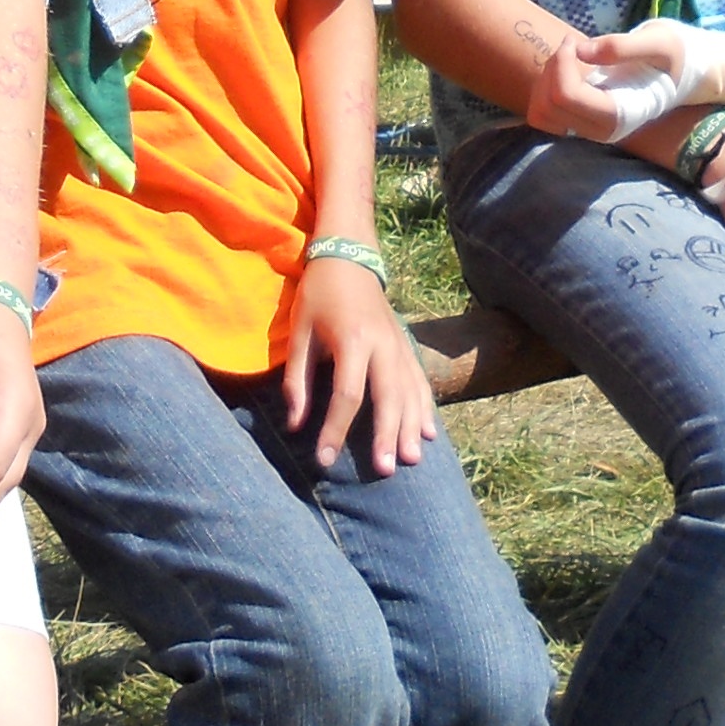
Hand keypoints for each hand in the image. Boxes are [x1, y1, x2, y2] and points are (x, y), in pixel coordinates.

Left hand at [279, 256, 434, 475]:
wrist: (350, 255)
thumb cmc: (318, 294)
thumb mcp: (299, 332)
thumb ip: (297, 379)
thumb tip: (295, 425)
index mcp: (352, 340)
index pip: (347, 394)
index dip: (335, 430)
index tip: (324, 460)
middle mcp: (382, 344)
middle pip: (388, 396)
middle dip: (386, 435)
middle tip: (385, 470)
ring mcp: (400, 345)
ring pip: (410, 392)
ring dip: (411, 427)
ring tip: (412, 459)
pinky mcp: (407, 345)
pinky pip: (421, 381)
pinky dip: (425, 408)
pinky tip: (429, 433)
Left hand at [522, 20, 724, 144]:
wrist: (688, 74)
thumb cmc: (677, 55)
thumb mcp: (659, 41)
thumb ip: (622, 46)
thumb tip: (580, 51)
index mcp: (619, 114)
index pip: (565, 97)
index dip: (560, 64)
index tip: (575, 39)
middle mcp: (601, 129)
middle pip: (547, 107)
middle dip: (552, 69)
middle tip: (574, 45)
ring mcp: (590, 129)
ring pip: (540, 112)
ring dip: (547, 78)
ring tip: (572, 55)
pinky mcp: (582, 121)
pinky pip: (545, 111)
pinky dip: (547, 85)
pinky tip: (569, 67)